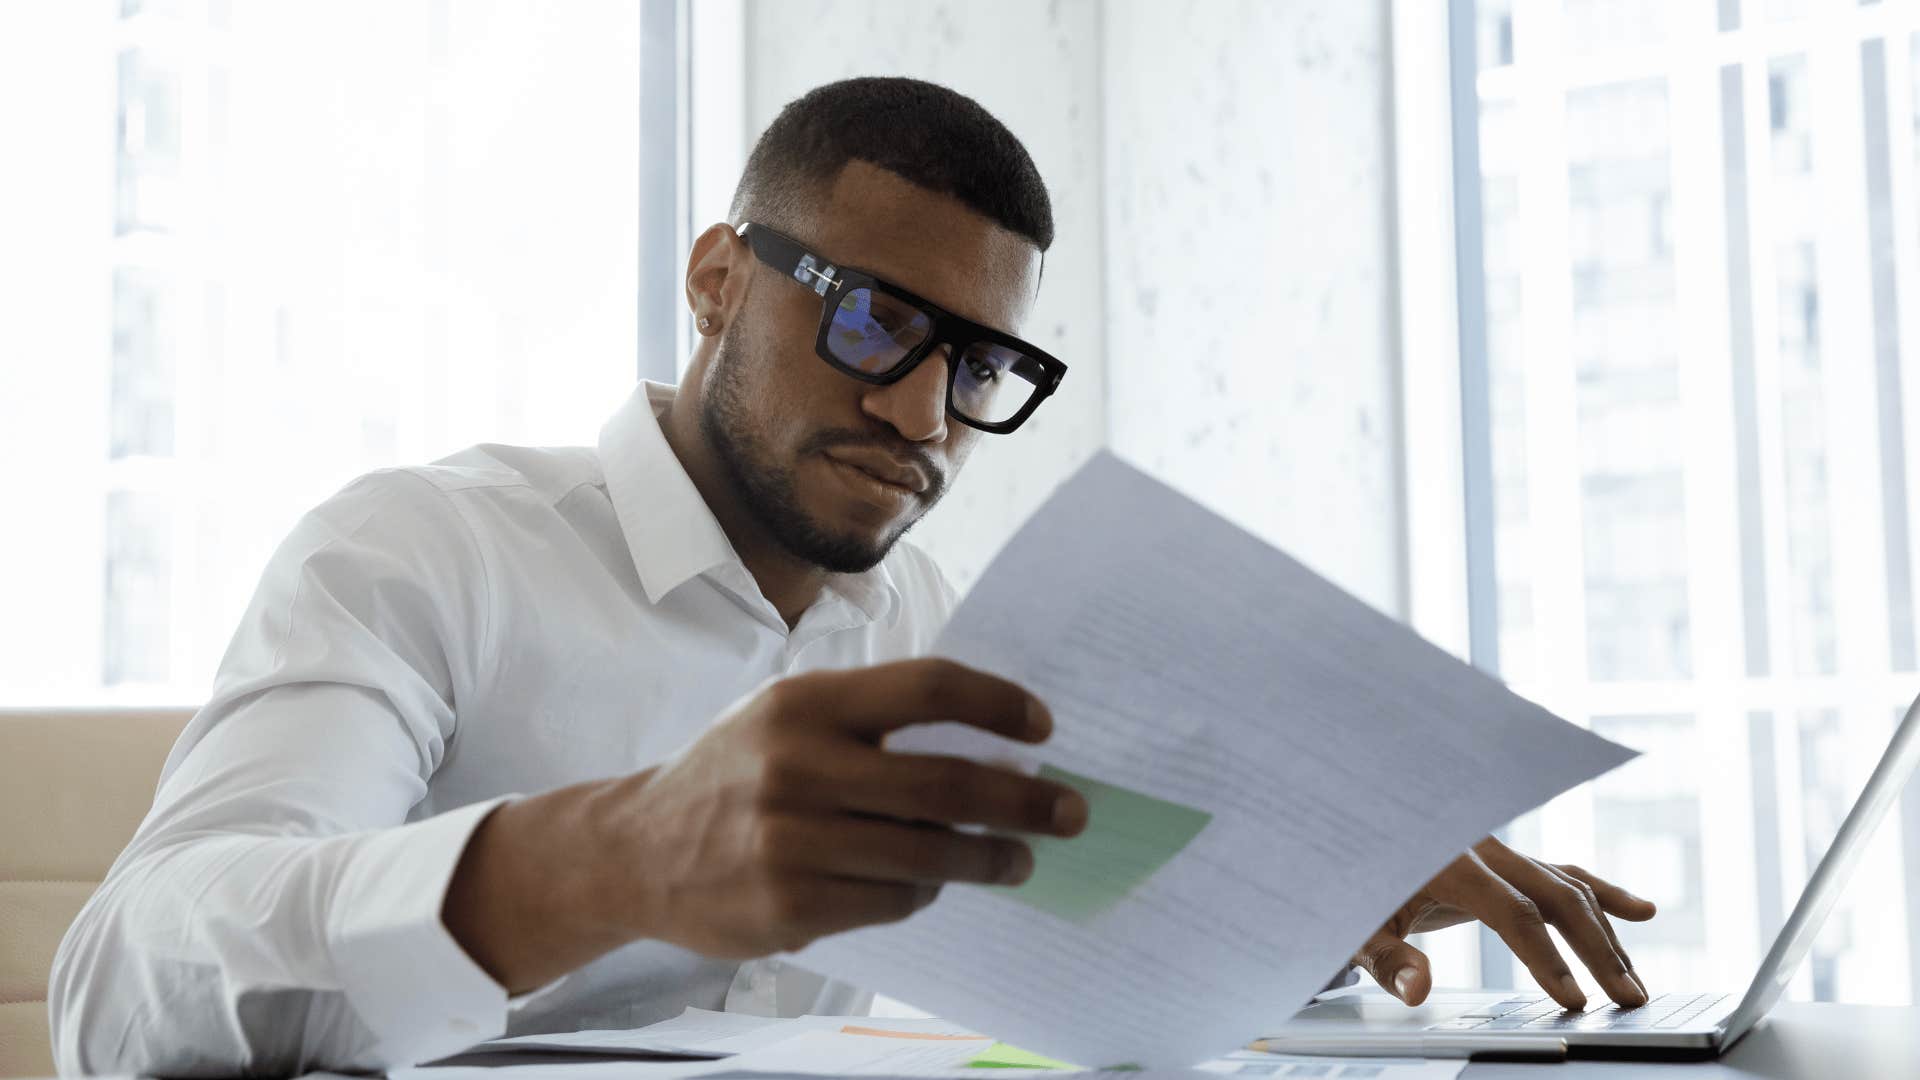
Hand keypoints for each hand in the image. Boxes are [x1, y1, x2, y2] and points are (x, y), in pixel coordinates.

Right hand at [594, 658, 1089, 957]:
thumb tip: (989, 745)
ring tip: (1020, 858)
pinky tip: (932, 885)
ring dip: (991, 858)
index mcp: (805, 704)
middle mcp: (797, 767)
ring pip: (929, 854)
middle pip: (945, 782)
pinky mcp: (790, 906)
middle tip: (1070, 810)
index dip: (996, 704)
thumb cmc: (735, 775)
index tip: (1042, 727)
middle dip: (1024, 800)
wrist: (636, 851)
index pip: (927, 689)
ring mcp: (791, 842)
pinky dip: (925, 893)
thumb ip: (871, 722)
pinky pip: (893, 902)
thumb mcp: (787, 719)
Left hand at [1352, 836, 1656, 1010]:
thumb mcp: (1355, 925)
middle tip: (1629, 999)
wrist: (1347, 833)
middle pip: (1556, 894)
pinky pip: (1559, 872)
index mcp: (1448, 859)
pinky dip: (1600, 891)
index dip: (1547, 958)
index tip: (1574, 999)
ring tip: (1634, 984)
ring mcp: (1497, 850)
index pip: (1513, 912)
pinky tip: (1642, 911)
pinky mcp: (1503, 861)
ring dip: (1606, 934)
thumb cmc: (1349, 883)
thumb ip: (1386, 959)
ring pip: (1567, 885)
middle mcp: (1482, 846)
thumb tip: (1418, 991)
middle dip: (1599, 949)